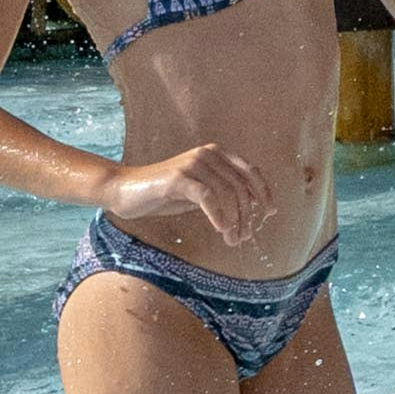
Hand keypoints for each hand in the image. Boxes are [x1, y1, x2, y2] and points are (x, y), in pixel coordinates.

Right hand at [101, 141, 259, 261]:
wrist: (124, 190)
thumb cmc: (162, 194)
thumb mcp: (199, 192)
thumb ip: (222, 193)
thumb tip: (251, 207)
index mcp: (216, 154)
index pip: (250, 171)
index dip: (263, 192)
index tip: (269, 213)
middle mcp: (207, 154)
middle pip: (240, 186)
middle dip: (246, 215)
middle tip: (242, 237)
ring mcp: (193, 163)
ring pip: (227, 193)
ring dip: (233, 221)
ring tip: (231, 239)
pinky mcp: (178, 177)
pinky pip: (207, 197)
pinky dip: (218, 215)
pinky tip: (221, 229)